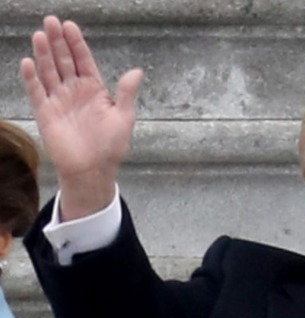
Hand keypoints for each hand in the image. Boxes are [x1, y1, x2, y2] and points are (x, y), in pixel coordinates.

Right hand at [20, 16, 142, 219]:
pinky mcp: (46, 113)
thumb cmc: (111, 146)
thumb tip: (137, 71)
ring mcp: (59, 100)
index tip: (70, 26)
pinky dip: (32, 78)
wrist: (93, 170)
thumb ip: (126, 93)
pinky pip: (37, 92)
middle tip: (50, 21)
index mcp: (95, 90)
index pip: (83, 61)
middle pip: (64, 61)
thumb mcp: (124, 118)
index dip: (77, 44)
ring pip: (49, 72)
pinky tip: (28, 62)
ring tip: (40, 35)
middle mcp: (75, 91)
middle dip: (58, 42)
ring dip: (44, 54)